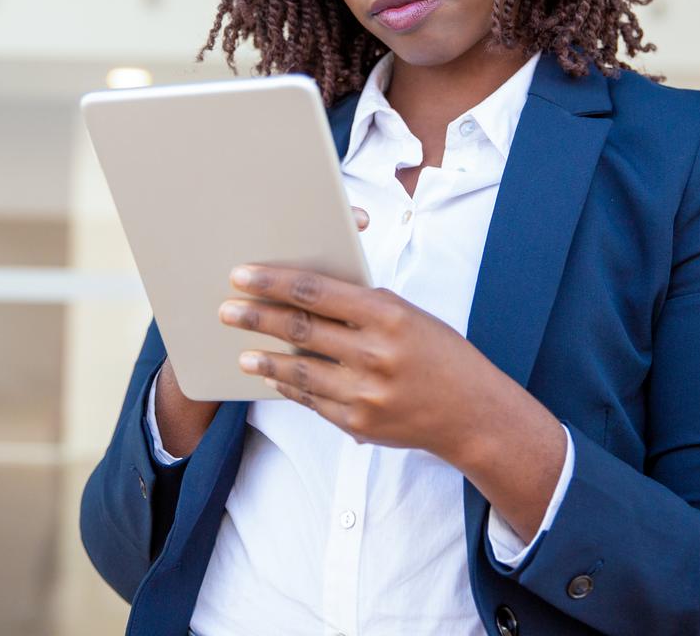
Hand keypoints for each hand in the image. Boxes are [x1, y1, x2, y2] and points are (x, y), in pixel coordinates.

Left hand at [219, 260, 490, 462]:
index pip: (316, 292)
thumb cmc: (441, 355)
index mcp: (388, 315)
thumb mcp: (409, 316)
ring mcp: (365, 392)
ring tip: (240, 352)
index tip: (242, 275)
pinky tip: (272, 376)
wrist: (473, 414)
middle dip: (256, 318)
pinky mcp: (359, 423)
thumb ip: (362, 306)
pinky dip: (289, 387)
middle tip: (226, 310)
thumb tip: (308, 294)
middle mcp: (375, 353)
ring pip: (299, 371)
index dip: (273, 282)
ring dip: (263, 360)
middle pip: (300, 330)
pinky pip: (312, 401)